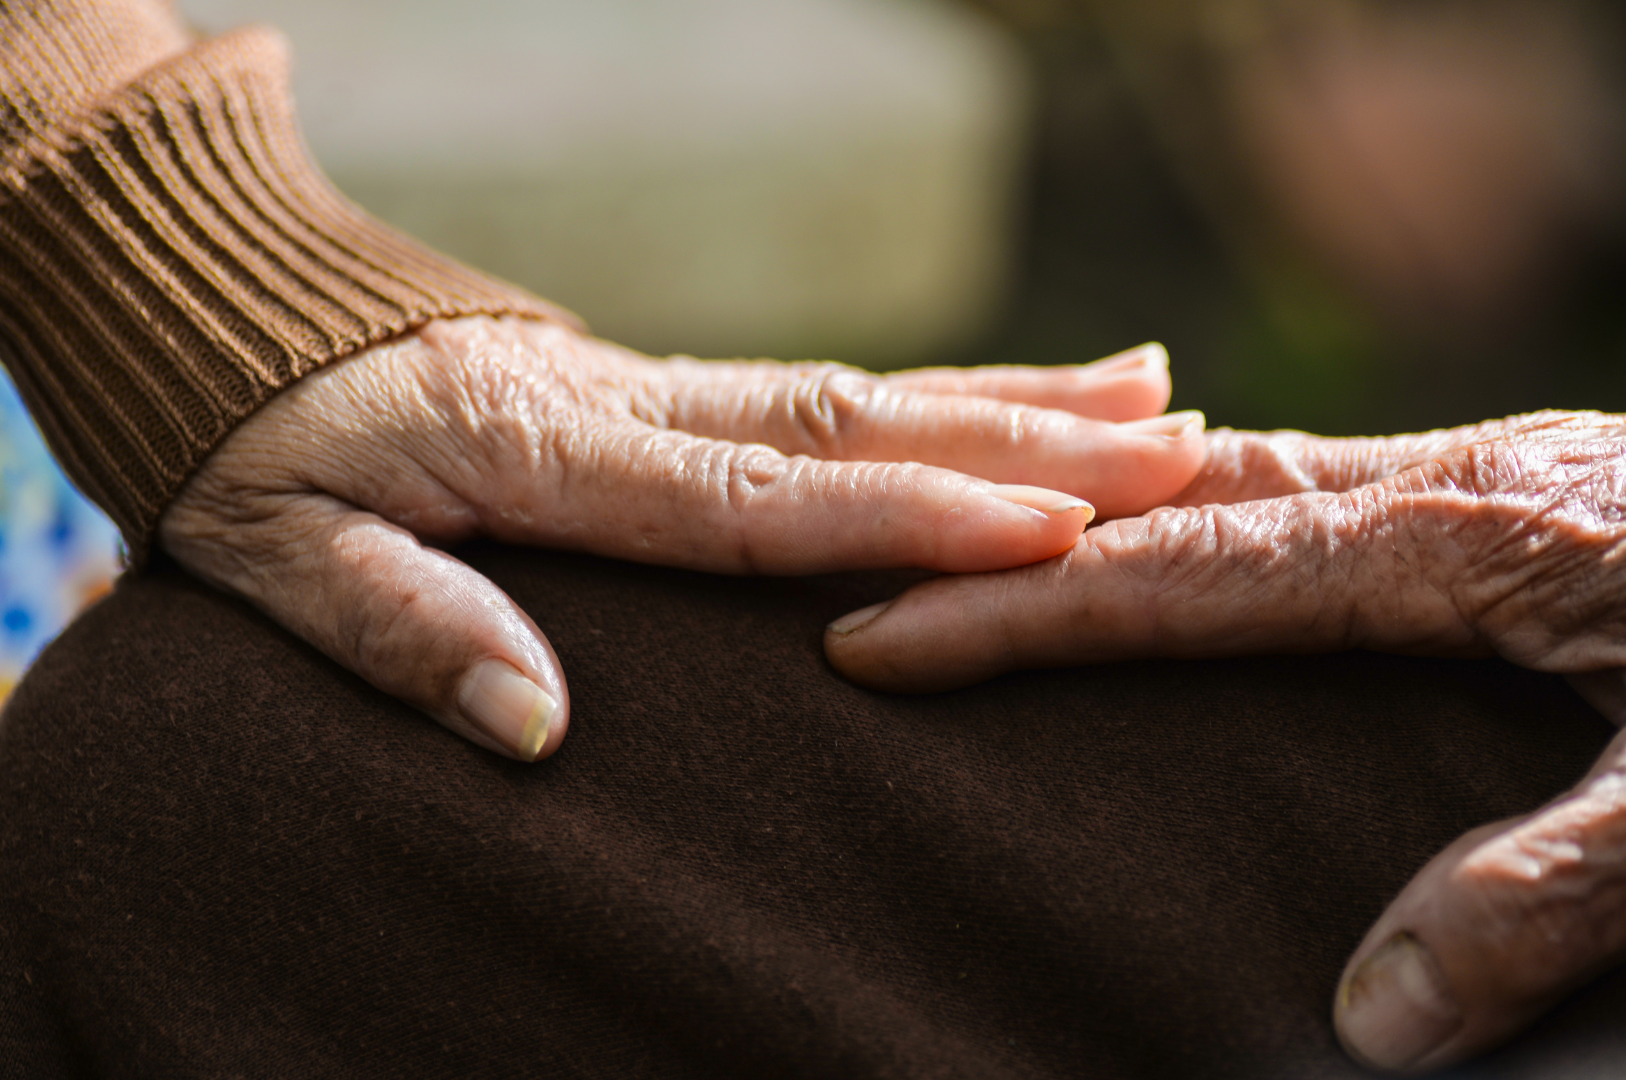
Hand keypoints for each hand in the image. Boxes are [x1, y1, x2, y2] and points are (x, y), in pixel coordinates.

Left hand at [159, 316, 1205, 762]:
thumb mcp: (272, 550)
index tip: (1053, 524)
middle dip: (1027, 439)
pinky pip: (829, 394)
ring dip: (1016, 401)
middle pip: (859, 423)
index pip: (767, 494)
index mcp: (553, 450)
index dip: (917, 513)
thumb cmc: (245, 442)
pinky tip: (1021, 398)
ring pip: (866, 393)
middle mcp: (637, 403)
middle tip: (1179, 448)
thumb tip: (539, 729)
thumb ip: (402, 629)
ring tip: (1158, 401)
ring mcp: (662, 387)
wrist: (219, 314)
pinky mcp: (668, 392)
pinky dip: (941, 395)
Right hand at [825, 396, 1625, 1071]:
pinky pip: (1326, 491)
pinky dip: (1216, 525)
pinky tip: (1206, 563)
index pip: (1190, 577)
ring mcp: (1497, 469)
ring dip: (1114, 528)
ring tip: (1002, 578)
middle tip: (891, 597)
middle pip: (1187, 503)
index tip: (886, 637)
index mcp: (1472, 537)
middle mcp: (1460, 479)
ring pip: (1251, 483)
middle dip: (1025, 553)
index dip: (1024, 617)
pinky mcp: (1536, 487)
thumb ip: (1555, 888)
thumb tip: (1370, 1014)